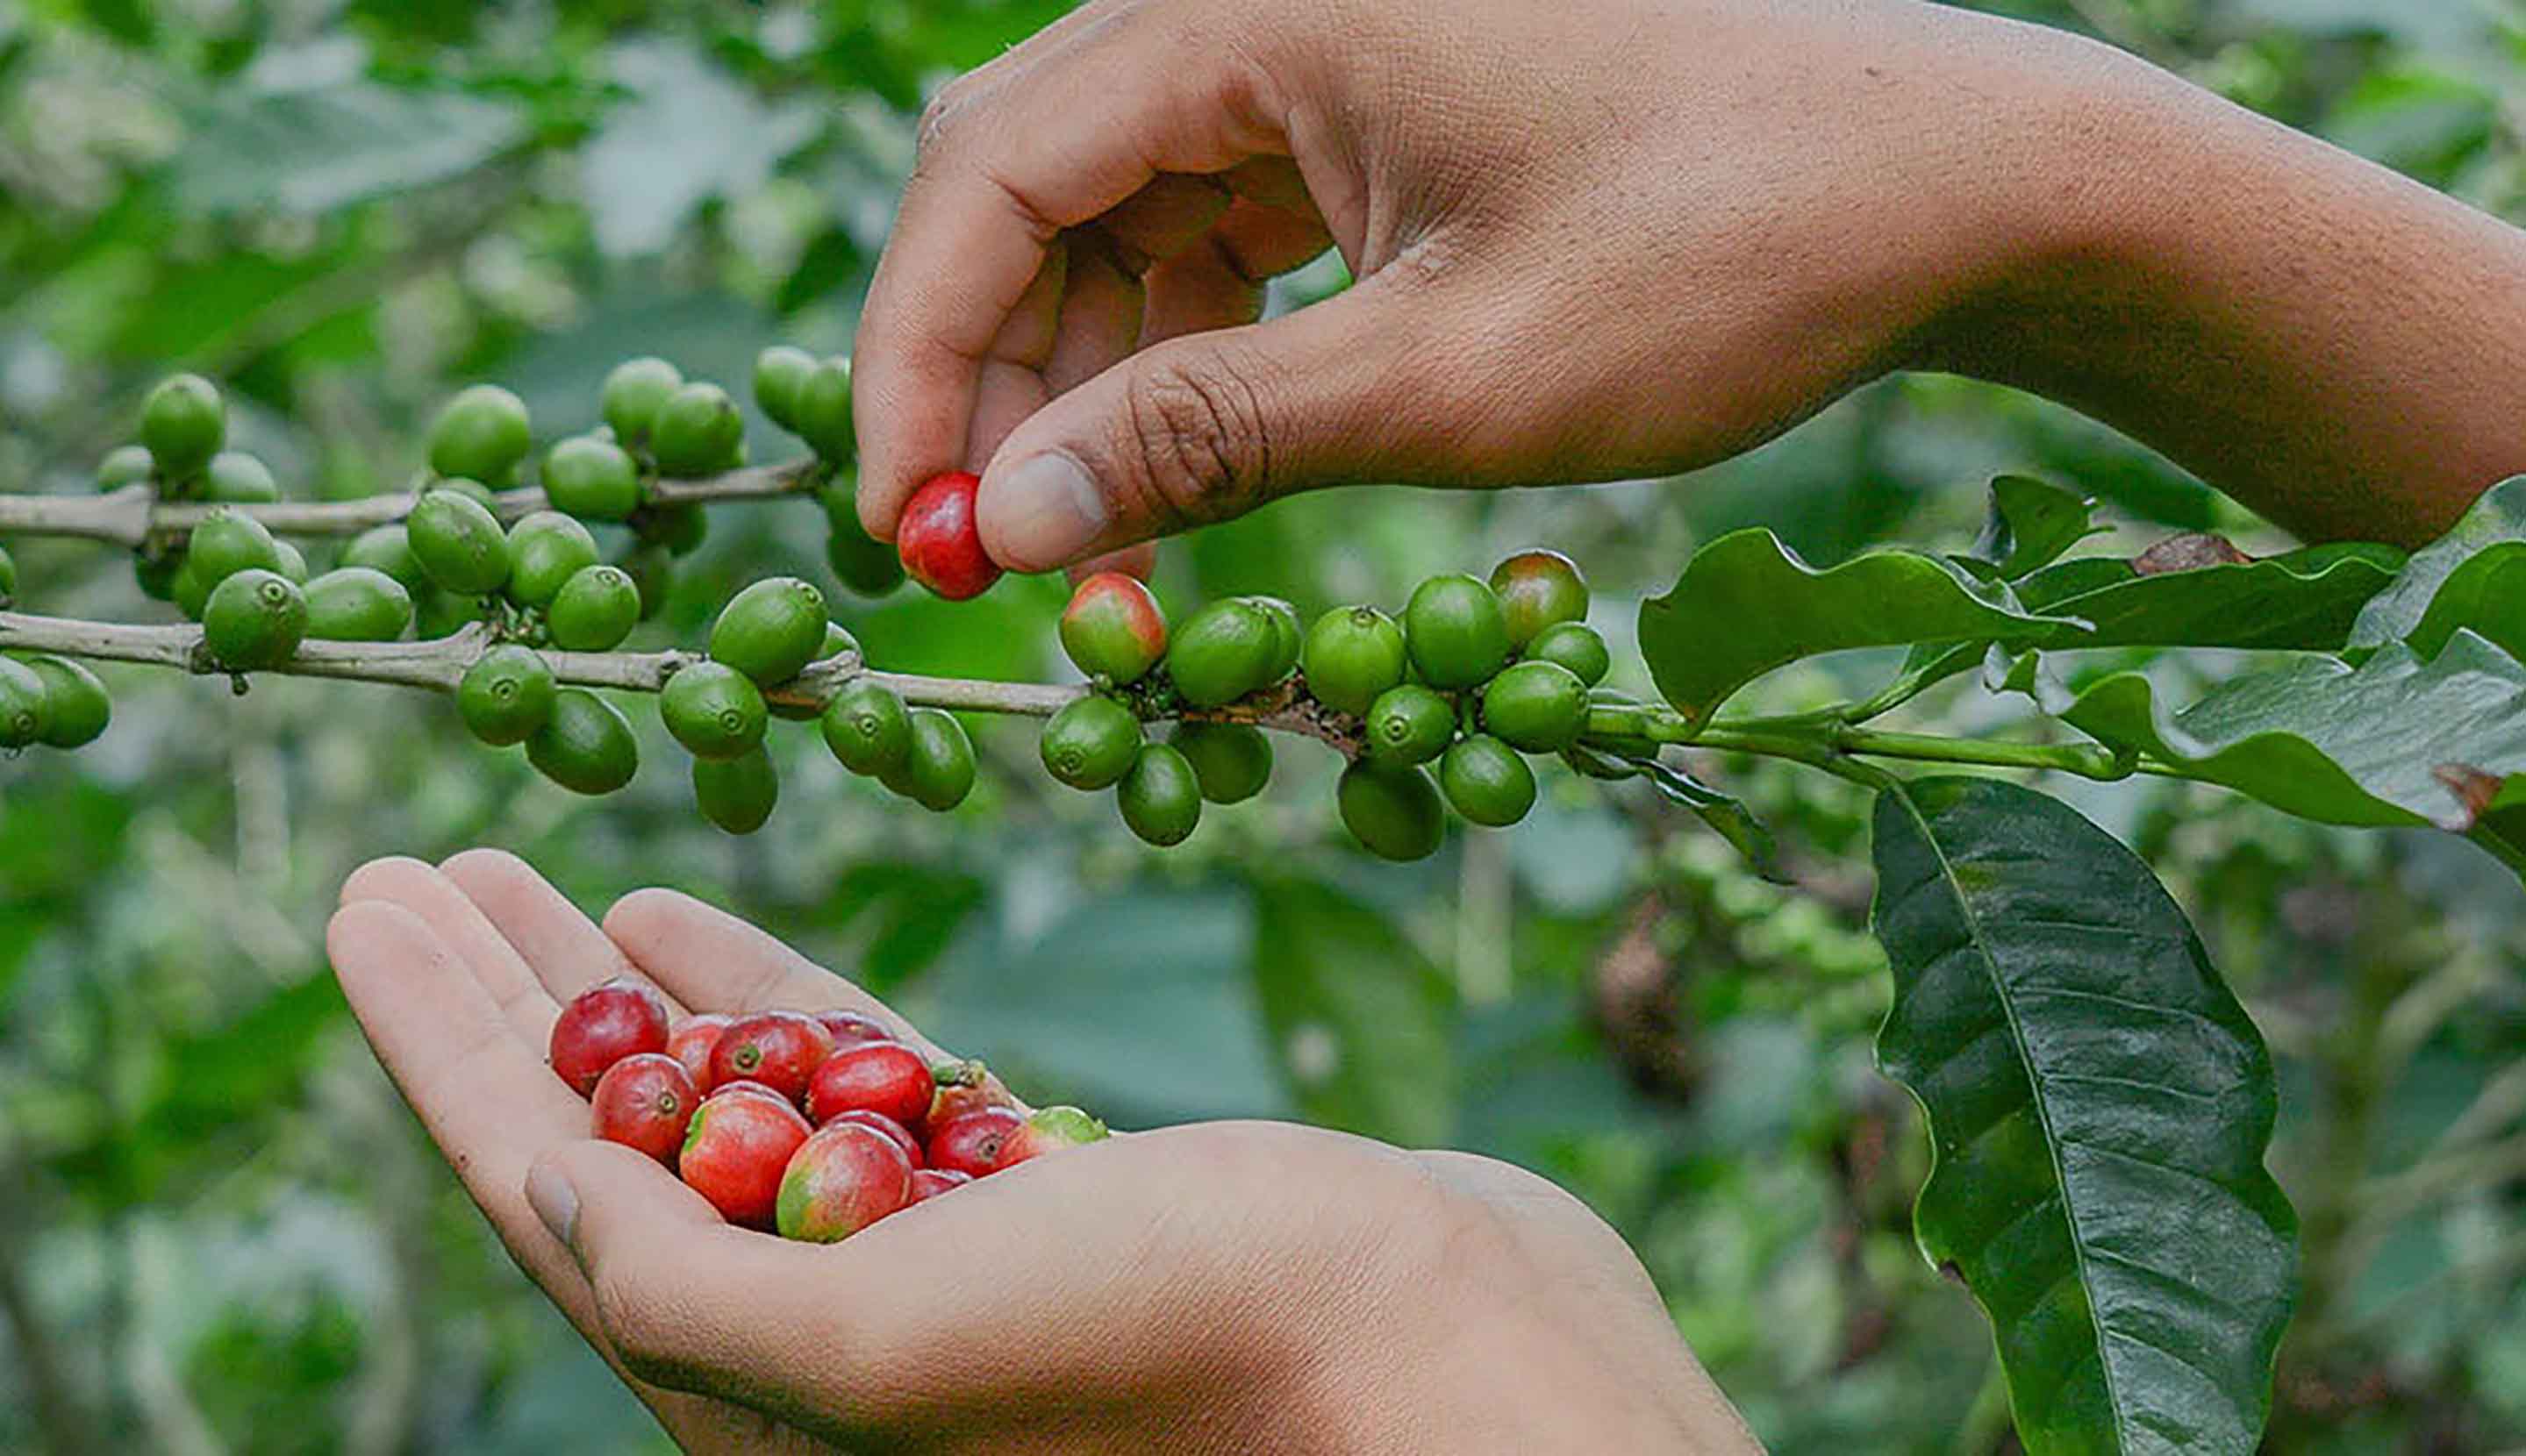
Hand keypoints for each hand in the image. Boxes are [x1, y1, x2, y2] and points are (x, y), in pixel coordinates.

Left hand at [329, 851, 1759, 1452]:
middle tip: (415, 868)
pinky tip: (698, 913)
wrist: (1452, 1358)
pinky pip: (861, 1081)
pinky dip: (778, 990)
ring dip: (625, 985)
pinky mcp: (1033, 1197)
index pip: (545, 1201)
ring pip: (733, 1100)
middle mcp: (830, 1346)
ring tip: (527, 868)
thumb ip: (695, 1289)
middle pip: (618, 1144)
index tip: (363, 906)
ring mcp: (935, 1264)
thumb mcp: (893, 1352)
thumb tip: (545, 1192)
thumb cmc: (1184, 1363)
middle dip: (509, 1005)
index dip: (441, 1050)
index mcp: (764, 1406)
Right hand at [854, 0, 2525, 563]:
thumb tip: (1002, 521)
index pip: (993, 171)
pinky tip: (1184, 480)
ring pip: (1113, 222)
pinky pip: (1210, 233)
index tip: (906, 534)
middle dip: (994, 388)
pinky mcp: (1366, 117)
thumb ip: (1211, 433)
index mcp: (1263, 4)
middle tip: (1002, 576)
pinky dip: (1179, 360)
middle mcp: (1263, 3)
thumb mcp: (1457, 373)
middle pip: (1030, 188)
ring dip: (1085, 393)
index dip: (916, 360)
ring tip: (1109, 569)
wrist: (1949, 181)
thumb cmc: (1732, 252)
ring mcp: (1314, 56)